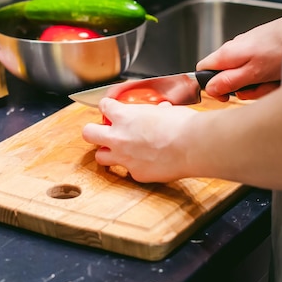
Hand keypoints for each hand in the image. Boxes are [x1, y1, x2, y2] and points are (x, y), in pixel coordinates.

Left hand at [82, 98, 198, 181]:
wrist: (192, 146)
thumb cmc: (182, 126)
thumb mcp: (166, 111)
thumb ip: (156, 112)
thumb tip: (161, 111)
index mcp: (125, 116)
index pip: (103, 107)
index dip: (107, 107)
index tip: (110, 109)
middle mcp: (119, 137)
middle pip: (88, 133)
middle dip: (93, 131)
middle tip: (102, 132)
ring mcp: (125, 158)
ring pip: (100, 157)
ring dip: (107, 153)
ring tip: (118, 151)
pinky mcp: (136, 174)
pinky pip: (128, 171)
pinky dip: (134, 167)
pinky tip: (146, 164)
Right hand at [196, 17, 281, 100]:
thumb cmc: (281, 48)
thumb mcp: (252, 72)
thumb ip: (229, 82)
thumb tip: (210, 89)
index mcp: (227, 54)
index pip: (203, 71)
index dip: (210, 87)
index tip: (224, 96)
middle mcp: (235, 50)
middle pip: (227, 78)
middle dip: (244, 89)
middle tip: (258, 88)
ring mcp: (249, 51)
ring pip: (246, 77)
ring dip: (260, 85)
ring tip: (273, 81)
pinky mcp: (263, 52)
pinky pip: (260, 72)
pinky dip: (269, 78)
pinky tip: (279, 75)